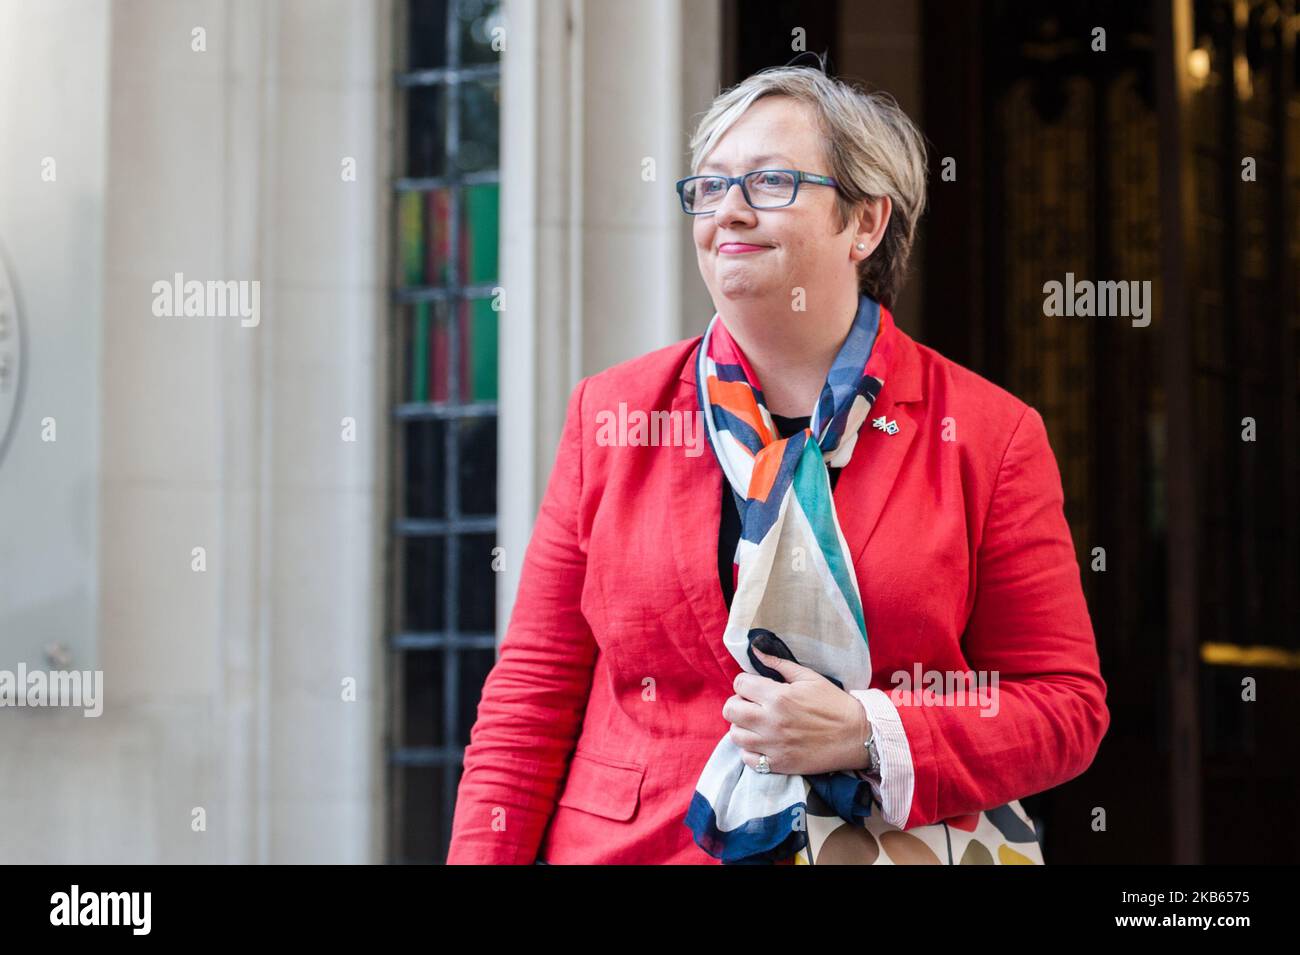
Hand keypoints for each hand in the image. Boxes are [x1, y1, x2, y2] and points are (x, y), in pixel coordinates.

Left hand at [723, 647, 872, 776]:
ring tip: (757, 724)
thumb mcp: (809, 677)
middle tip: (752, 704)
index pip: (739, 684)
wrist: (857, 736)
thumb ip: (779, 664)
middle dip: (738, 702)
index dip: (745, 682)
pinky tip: (763, 742)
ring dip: (742, 726)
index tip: (755, 687)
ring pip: (735, 735)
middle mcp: (770, 721)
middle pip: (730, 709)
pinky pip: (747, 758)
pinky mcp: (778, 764)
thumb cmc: (834, 704)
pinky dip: (751, 750)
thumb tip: (756, 649)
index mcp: (778, 696)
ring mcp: (773, 745)